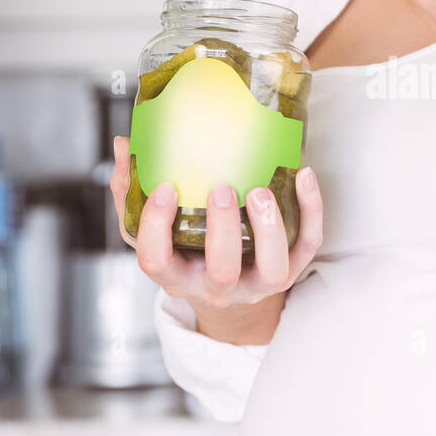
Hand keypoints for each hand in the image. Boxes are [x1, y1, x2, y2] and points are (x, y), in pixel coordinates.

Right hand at [110, 136, 322, 338]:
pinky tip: (304, 175)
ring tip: (262, 189)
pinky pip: (307, 245)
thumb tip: (124, 144)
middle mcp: (217, 286)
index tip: (166, 187)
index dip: (158, 227)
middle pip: (221, 271)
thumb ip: (133, 192)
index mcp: (177, 275)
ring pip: (272, 270)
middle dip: (223, 230)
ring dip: (270, 229)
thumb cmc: (187, 252)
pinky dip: (311, 211)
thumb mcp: (154, 231)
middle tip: (223, 188)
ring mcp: (257, 283)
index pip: (156, 260)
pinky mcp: (292, 270)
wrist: (233, 290)